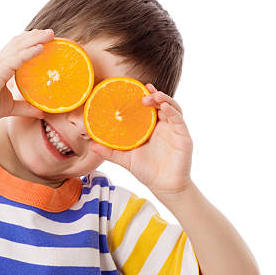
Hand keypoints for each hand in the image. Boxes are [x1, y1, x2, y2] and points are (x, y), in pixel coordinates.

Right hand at [0, 29, 53, 122]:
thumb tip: (42, 112)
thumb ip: (26, 107)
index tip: (44, 39)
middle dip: (35, 36)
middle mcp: (0, 61)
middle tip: (51, 33)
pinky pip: (17, 58)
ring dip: (35, 39)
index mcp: (2, 67)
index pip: (17, 49)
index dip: (30, 42)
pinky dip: (29, 52)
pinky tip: (40, 48)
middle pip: (20, 43)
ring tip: (49, 34)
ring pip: (20, 46)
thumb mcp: (10, 107)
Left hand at [90, 83, 193, 199]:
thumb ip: (110, 151)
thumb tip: (92, 145)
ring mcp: (175, 130)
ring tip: (152, 96)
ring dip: (163, 99)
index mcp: (151, 127)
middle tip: (143, 90)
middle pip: (160, 103)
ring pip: (172, 107)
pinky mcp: (183, 137)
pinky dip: (172, 112)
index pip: (148, 107)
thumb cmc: (147, 171)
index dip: (143, 95)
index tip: (134, 87)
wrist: (164, 187)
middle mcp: (164, 125)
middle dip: (153, 94)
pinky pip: (179, 120)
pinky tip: (164, 108)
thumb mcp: (126, 159)